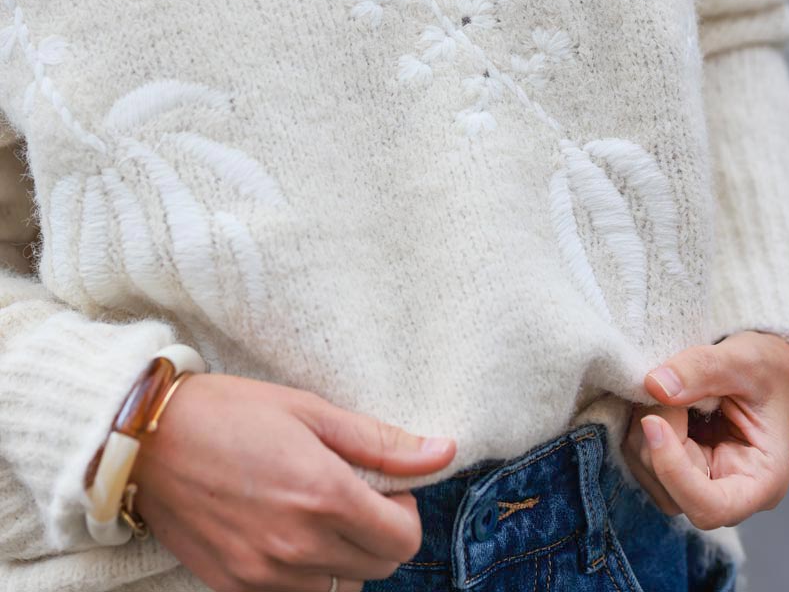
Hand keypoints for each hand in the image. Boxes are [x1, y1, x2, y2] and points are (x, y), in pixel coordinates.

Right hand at [132, 373, 456, 591]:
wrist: (147, 442)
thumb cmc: (230, 412)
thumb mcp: (310, 411)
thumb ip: (380, 442)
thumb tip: (444, 451)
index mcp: (323, 496)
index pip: (404, 539)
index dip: (407, 512)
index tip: (386, 486)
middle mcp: (299, 546)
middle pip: (379, 568)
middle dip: (380, 532)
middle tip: (353, 493)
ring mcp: (265, 575)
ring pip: (341, 589)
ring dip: (344, 556)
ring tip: (316, 511)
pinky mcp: (236, 589)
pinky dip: (306, 574)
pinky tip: (286, 532)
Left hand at [622, 331, 788, 528]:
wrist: (767, 367)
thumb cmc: (767, 369)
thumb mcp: (742, 361)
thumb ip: (701, 370)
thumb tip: (654, 386)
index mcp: (760, 480)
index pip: (710, 507)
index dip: (673, 472)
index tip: (654, 422)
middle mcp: (730, 489)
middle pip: (675, 494)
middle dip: (655, 442)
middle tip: (662, 391)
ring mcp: (702, 479)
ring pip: (652, 478)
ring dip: (642, 434)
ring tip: (662, 392)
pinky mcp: (680, 462)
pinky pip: (644, 459)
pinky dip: (638, 429)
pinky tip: (654, 401)